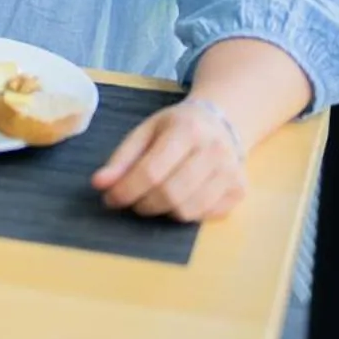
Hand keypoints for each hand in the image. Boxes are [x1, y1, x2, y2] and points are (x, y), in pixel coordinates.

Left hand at [91, 98, 247, 221]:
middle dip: (143, 204)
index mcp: (186, 130)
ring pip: (187, 211)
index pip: (151, 171)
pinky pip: (204, 217)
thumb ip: (121, 159)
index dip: (126, 190)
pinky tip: (178, 198)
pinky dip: (184, 214)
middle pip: (170, 194)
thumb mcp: (145, 132)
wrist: (222, 122)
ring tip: (153, 199)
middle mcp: (214, 151)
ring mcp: (231, 173)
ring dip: (162, 212)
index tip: (110, 199)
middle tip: (132, 201)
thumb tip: (99, 185)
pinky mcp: (239, 191)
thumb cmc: (177, 127)